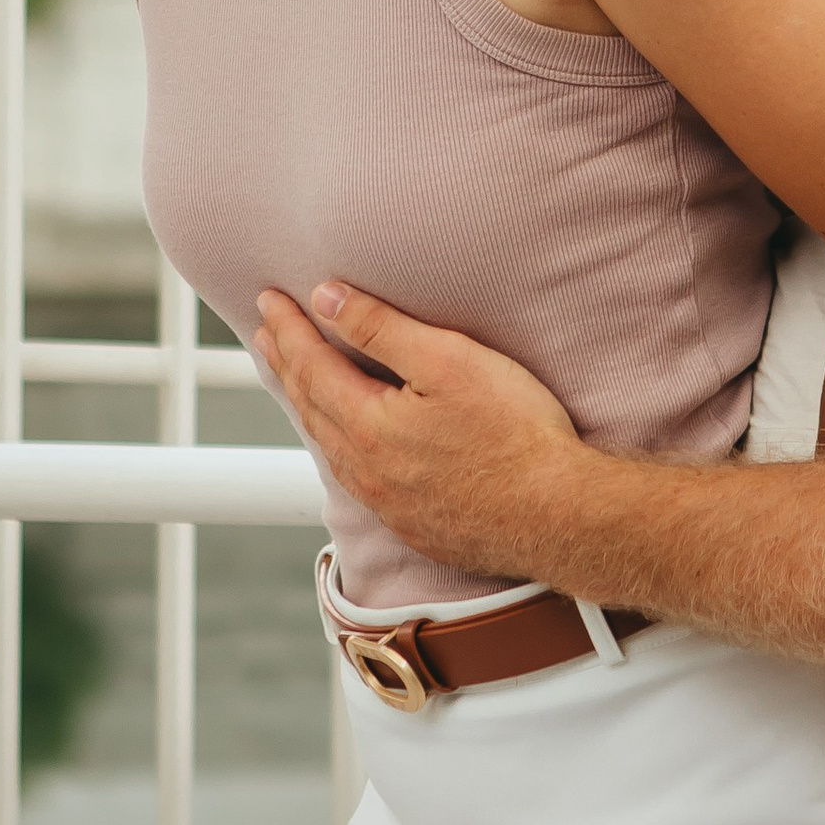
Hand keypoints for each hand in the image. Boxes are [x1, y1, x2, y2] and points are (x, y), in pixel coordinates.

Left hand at [254, 278, 586, 572]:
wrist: (558, 516)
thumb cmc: (516, 435)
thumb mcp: (450, 361)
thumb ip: (382, 329)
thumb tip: (326, 301)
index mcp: (369, 428)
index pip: (311, 366)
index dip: (289, 328)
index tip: (270, 299)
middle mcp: (367, 472)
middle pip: (310, 408)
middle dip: (285, 364)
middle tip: (266, 334)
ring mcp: (389, 505)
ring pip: (330, 448)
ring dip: (307, 407)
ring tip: (295, 381)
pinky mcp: (415, 526)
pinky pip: (358, 479)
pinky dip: (339, 447)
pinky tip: (349, 443)